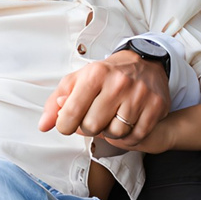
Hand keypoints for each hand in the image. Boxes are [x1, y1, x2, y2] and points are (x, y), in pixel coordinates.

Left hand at [40, 50, 170, 149]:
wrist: (144, 63)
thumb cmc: (106, 75)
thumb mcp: (77, 80)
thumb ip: (56, 102)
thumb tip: (44, 125)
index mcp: (94, 74)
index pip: (71, 114)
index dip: (65, 126)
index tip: (68, 124)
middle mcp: (118, 83)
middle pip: (92, 127)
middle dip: (89, 128)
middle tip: (94, 118)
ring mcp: (140, 95)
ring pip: (115, 134)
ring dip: (109, 132)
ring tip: (111, 118)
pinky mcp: (156, 106)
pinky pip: (136, 136)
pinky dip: (128, 136)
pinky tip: (126, 123)